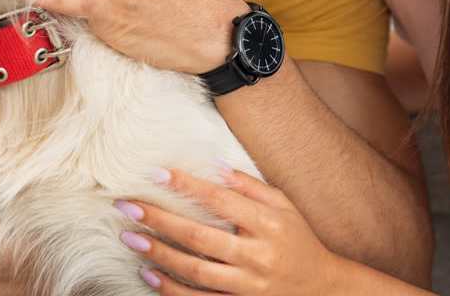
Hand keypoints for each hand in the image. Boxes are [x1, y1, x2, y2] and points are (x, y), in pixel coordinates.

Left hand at [115, 166, 362, 294]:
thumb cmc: (297, 240)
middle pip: (200, 237)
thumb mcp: (283, 206)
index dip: (187, 186)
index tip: (156, 174)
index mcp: (268, 224)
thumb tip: (214, 166)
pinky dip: (171, 289)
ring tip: (131, 238)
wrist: (321, 288)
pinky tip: (149, 274)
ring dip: (159, 254)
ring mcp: (248, 286)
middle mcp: (258, 256)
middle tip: (127, 207)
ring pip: (196, 271)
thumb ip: (249, 186)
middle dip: (160, 220)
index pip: (221, 200)